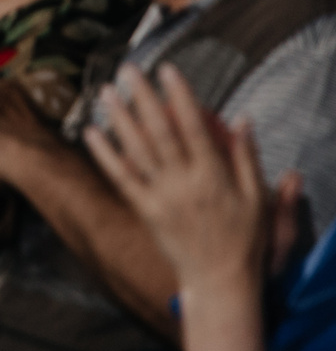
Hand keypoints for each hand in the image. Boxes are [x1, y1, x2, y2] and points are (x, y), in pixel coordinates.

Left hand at [84, 63, 286, 294]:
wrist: (220, 281)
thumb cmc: (244, 239)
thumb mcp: (258, 200)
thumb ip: (249, 159)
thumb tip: (243, 119)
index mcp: (214, 177)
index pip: (195, 127)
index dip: (181, 97)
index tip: (168, 70)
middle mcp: (185, 183)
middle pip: (160, 131)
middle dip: (142, 97)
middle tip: (127, 69)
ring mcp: (162, 196)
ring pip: (136, 150)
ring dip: (119, 118)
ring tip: (105, 91)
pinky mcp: (145, 210)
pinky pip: (122, 178)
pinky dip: (105, 155)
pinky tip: (91, 132)